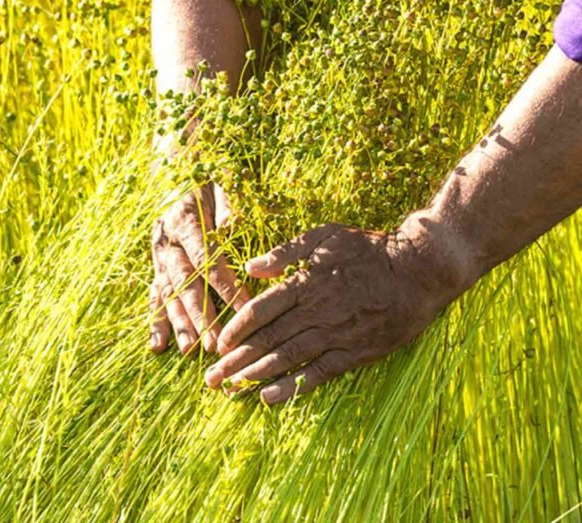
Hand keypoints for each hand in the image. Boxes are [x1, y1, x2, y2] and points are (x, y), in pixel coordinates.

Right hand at [149, 182, 249, 354]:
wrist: (181, 167)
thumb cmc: (212, 178)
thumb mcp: (225, 183)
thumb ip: (229, 207)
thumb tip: (232, 231)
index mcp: (184, 218)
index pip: (205, 256)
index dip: (224, 283)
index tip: (244, 306)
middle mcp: (166, 239)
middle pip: (183, 281)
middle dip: (199, 313)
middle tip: (213, 341)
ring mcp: (159, 255)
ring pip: (167, 293)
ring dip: (178, 323)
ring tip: (189, 350)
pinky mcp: (157, 265)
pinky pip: (155, 295)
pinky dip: (156, 321)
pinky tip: (158, 345)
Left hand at [205, 222, 466, 403]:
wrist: (421, 269)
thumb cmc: (370, 248)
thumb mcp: (325, 235)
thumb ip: (285, 252)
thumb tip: (250, 267)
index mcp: (306, 281)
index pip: (260, 309)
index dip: (236, 329)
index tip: (218, 343)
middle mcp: (317, 310)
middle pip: (268, 339)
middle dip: (236, 360)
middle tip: (212, 378)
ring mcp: (337, 333)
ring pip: (288, 358)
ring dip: (256, 375)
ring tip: (232, 389)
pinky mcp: (356, 352)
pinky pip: (319, 373)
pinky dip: (294, 386)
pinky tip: (270, 397)